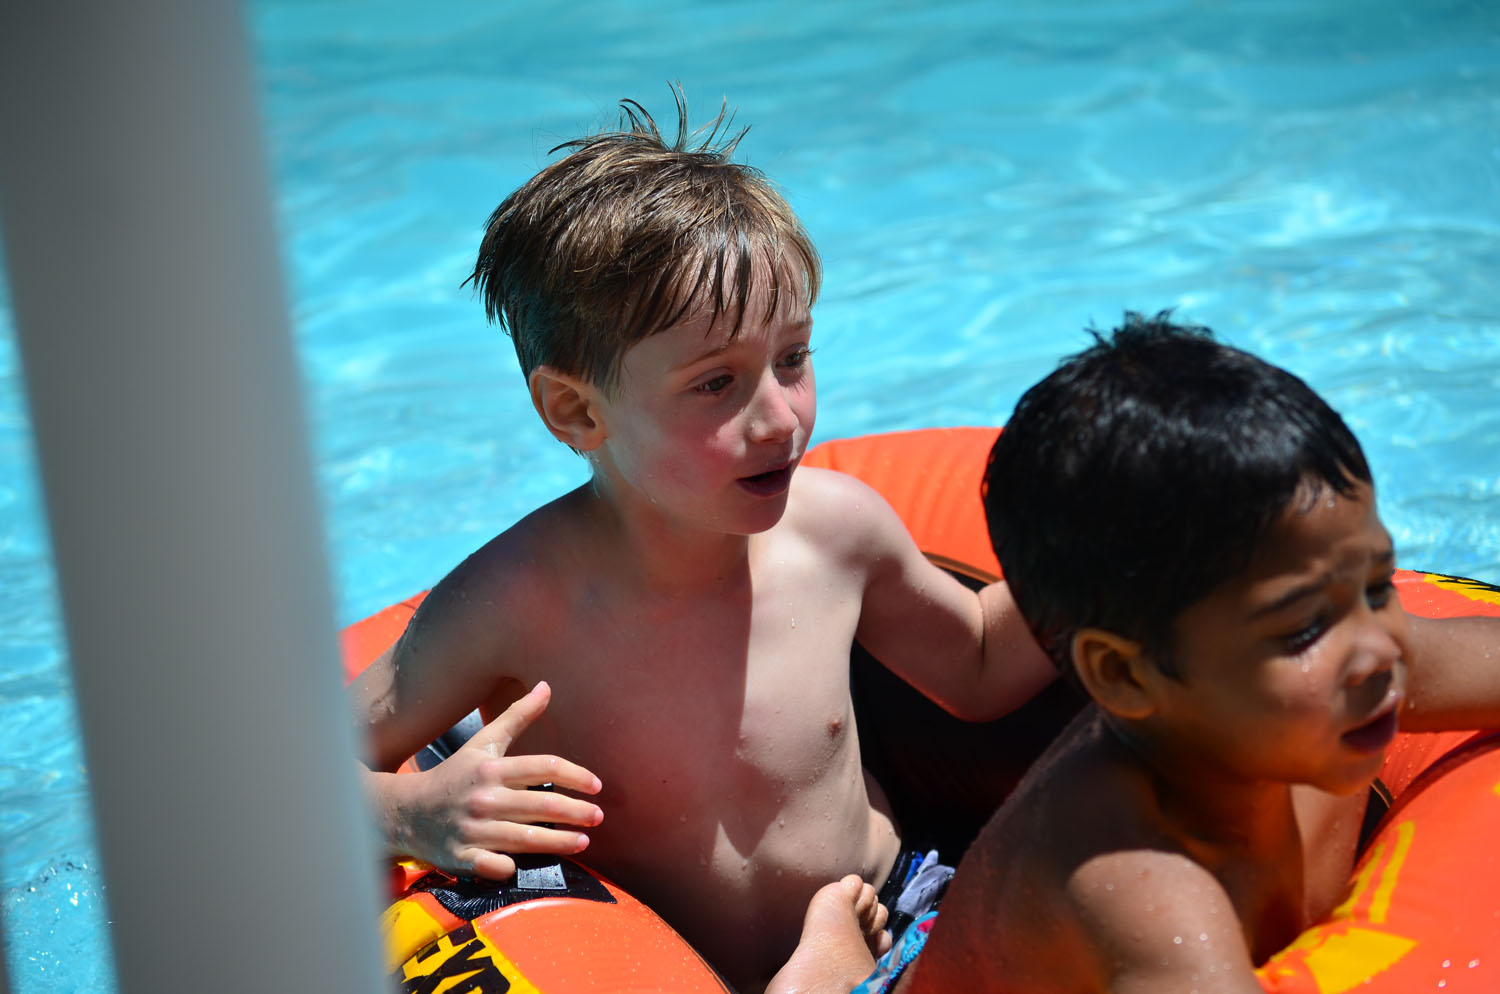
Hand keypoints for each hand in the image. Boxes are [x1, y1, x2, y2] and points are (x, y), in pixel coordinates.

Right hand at [391, 681, 602, 879]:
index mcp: (492, 769)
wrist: (405, 811)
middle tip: (598, 816)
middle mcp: (484, 798)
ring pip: (524, 838)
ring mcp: (473, 830)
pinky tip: (528, 867)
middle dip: (575, 811)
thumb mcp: (483, 743)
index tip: (597, 786)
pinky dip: (509, 867)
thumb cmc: (454, 775)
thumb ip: (516, 716)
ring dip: (558, 841)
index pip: (543, 767)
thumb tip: (547, 686)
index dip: (575, 775)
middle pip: (540, 804)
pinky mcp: (461, 858)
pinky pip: (492, 866)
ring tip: (584, 841)